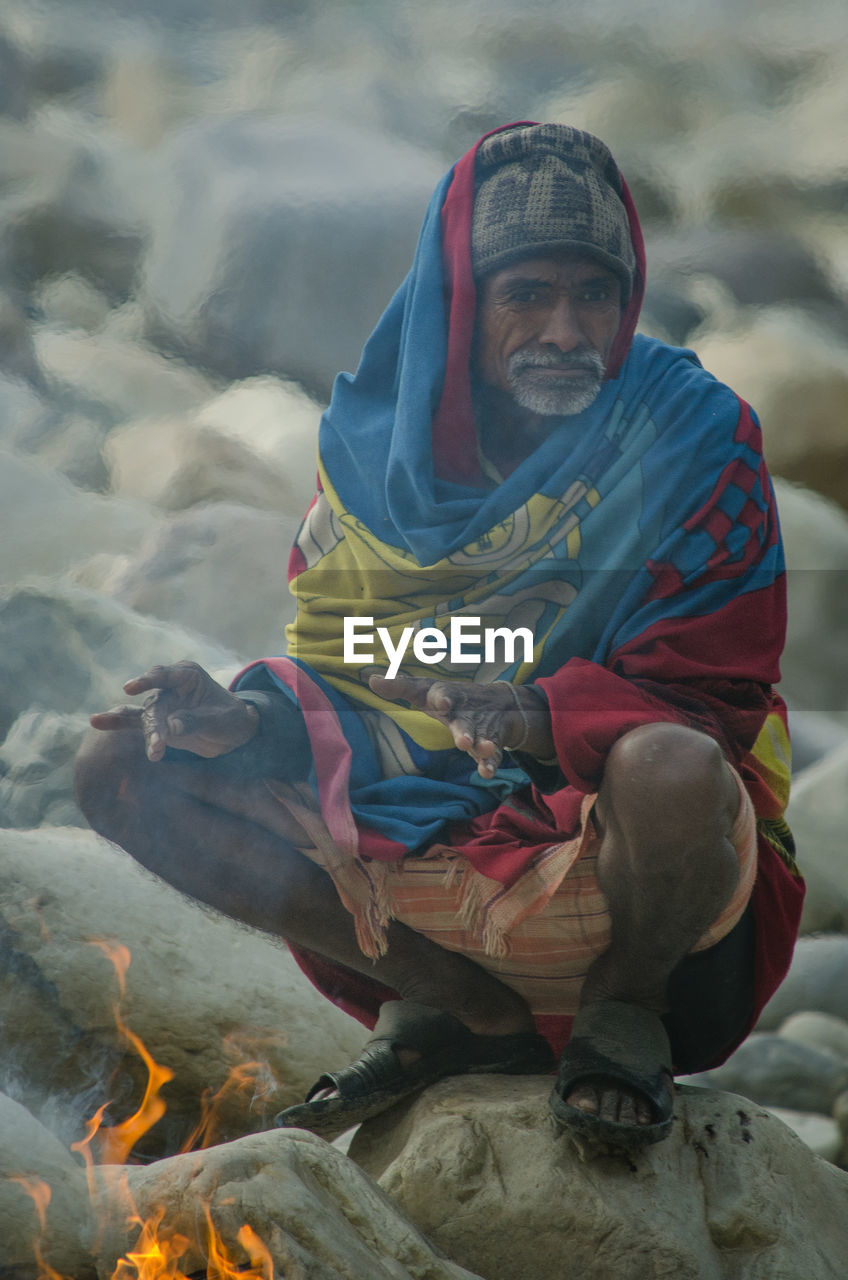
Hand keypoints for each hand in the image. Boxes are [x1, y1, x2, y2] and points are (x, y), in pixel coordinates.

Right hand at [89, 661, 259, 762]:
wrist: (233, 732)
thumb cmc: (230, 719)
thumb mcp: (220, 720)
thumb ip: (195, 721)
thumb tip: (172, 727)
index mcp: (187, 675)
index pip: (165, 675)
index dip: (147, 680)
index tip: (130, 688)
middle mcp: (170, 686)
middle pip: (155, 704)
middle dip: (155, 725)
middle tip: (159, 745)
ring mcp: (162, 703)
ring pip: (146, 718)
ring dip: (149, 735)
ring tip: (154, 752)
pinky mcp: (157, 722)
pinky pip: (135, 722)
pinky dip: (118, 723)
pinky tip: (97, 722)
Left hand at [369, 673, 553, 778]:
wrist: (499, 702)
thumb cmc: (447, 697)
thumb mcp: (424, 690)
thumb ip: (399, 686)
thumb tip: (372, 680)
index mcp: (446, 696)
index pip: (443, 695)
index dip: (443, 699)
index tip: (444, 703)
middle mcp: (464, 712)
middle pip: (464, 722)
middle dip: (464, 731)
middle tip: (463, 742)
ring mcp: (480, 729)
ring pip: (482, 738)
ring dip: (482, 745)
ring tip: (481, 751)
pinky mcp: (491, 744)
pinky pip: (492, 755)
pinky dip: (490, 763)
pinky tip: (487, 773)